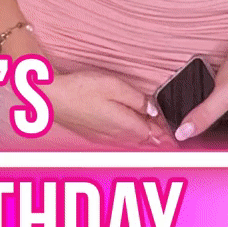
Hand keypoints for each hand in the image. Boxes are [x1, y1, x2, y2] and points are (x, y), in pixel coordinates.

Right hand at [48, 69, 166, 148]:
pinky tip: (127, 126)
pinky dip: (129, 134)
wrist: (51, 99)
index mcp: (126, 126)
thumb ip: (136, 99)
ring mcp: (104, 138)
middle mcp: (117, 137)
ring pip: (131, 140)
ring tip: (153, 129)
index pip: (154, 135)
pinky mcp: (93, 135)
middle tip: (169, 132)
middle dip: (157, 136)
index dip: (166, 133)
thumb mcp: (114, 86)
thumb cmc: (80, 90)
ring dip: (143, 136)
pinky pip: (119, 138)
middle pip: (144, 140)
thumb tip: (152, 109)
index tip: (176, 133)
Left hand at [175, 24, 227, 143]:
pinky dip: (203, 118)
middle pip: (220, 143)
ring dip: (201, 130)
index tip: (186, 152)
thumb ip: (204, 115)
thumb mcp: (222, 94)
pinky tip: (192, 115)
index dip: (207, 154)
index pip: (227, 153)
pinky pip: (214, 117)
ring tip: (183, 129)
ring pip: (217, 131)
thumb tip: (183, 133)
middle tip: (180, 139)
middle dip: (201, 142)